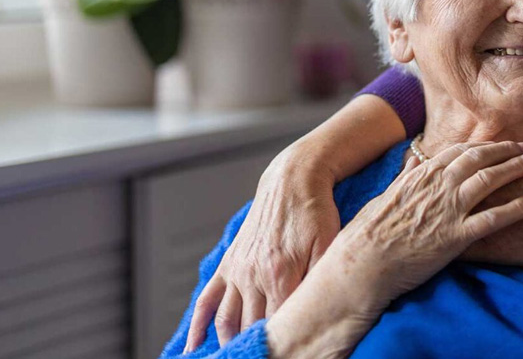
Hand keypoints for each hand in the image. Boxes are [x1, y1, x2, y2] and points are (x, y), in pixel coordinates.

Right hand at [186, 152, 340, 351]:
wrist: (292, 182)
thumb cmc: (316, 212)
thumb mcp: (330, 243)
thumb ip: (323, 277)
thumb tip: (322, 306)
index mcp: (282, 274)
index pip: (279, 324)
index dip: (284, 342)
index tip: (290, 352)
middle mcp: (254, 276)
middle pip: (252, 326)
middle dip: (257, 347)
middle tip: (265, 357)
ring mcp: (237, 271)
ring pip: (227, 320)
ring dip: (228, 343)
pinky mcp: (229, 264)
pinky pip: (207, 299)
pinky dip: (197, 325)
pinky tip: (192, 347)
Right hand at [265, 141, 522, 358]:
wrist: (361, 267)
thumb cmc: (367, 235)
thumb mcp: (385, 196)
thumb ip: (405, 178)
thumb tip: (414, 161)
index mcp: (420, 176)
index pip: (459, 151)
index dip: (484, 146)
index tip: (501, 145)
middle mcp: (436, 187)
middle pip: (479, 159)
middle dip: (506, 151)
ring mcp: (446, 211)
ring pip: (488, 180)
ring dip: (514, 169)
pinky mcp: (454, 238)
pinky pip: (492, 219)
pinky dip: (515, 209)